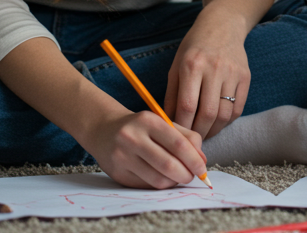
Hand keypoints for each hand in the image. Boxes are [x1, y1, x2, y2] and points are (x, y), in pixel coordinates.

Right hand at [82, 109, 205, 188]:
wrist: (103, 130)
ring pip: (158, 179)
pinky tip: (161, 177)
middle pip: (168, 165)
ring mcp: (122, 157)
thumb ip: (186, 138)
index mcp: (148, 121)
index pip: (178, 144)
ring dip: (173, 182)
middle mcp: (132, 138)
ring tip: (177, 176)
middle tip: (191, 176)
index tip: (203, 169)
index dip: (194, 160)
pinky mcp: (117, 173)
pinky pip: (146, 186)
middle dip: (186, 175)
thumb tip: (203, 160)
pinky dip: (159, 185)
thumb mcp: (162, 123)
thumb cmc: (140, 127)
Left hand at [165, 16, 251, 139]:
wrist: (222, 25)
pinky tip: (218, 123)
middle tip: (192, 141)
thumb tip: (168, 123)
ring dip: (213, 130)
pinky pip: (238, 109)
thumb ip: (171, 95)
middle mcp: (214, 69)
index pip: (187, 105)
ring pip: (225, 114)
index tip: (177, 136)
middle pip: (208, 113)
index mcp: (192, 65)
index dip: (182, 126)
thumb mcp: (176, 66)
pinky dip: (227, 121)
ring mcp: (232, 73)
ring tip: (204, 134)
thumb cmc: (194, 47)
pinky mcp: (246, 77)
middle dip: (199, 133)